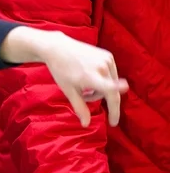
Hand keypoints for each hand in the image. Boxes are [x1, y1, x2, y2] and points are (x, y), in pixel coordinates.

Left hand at [1, 27, 127, 126]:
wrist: (58, 48)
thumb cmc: (61, 70)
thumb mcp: (68, 90)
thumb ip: (79, 107)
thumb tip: (86, 125)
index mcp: (92, 77)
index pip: (110, 93)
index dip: (114, 109)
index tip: (113, 122)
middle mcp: (103, 67)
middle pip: (110, 92)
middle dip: (99, 98)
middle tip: (84, 97)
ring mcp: (107, 59)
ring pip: (111, 83)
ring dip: (101, 88)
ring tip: (85, 85)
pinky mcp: (108, 55)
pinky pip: (111, 73)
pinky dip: (103, 79)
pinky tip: (89, 75)